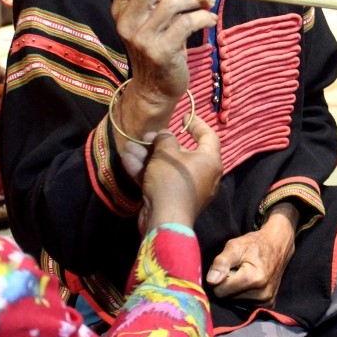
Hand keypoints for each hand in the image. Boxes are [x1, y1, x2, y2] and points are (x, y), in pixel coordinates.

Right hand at [111, 0, 216, 141]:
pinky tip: (209, 20)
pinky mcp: (161, 52)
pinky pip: (188, 22)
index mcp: (121, 9)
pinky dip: (204, 17)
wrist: (154, 89)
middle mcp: (127, 22)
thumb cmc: (157, 47)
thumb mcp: (148, 19)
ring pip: (173, 1)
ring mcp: (142, 38)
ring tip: (206, 4)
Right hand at [122, 119, 221, 233]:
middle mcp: (202, 174)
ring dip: (147, 156)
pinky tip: (127, 160)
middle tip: (146, 136)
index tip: (185, 116)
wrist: (164, 219)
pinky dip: (146, 171)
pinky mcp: (172, 198)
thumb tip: (165, 136)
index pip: (209, 137)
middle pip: (183, 152)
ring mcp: (187, 188)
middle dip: (161, 142)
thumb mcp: (167, 153)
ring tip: (130, 147)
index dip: (197, 124)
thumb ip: (166, 139)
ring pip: (167, 166)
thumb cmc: (171, 181)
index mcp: (209, 161)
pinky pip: (161, 179)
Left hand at [205, 205, 297, 305]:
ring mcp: (266, 301)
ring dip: (235, 290)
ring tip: (244, 275)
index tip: (226, 268)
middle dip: (228, 285)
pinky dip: (244, 294)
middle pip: (227, 298)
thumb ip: (221, 263)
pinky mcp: (269, 304)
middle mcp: (261, 294)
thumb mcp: (235, 246)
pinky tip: (250, 283)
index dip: (218, 279)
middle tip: (237, 270)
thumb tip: (211, 281)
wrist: (278, 246)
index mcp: (252, 279)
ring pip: (235, 303)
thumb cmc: (254, 244)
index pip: (219, 291)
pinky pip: (245, 304)